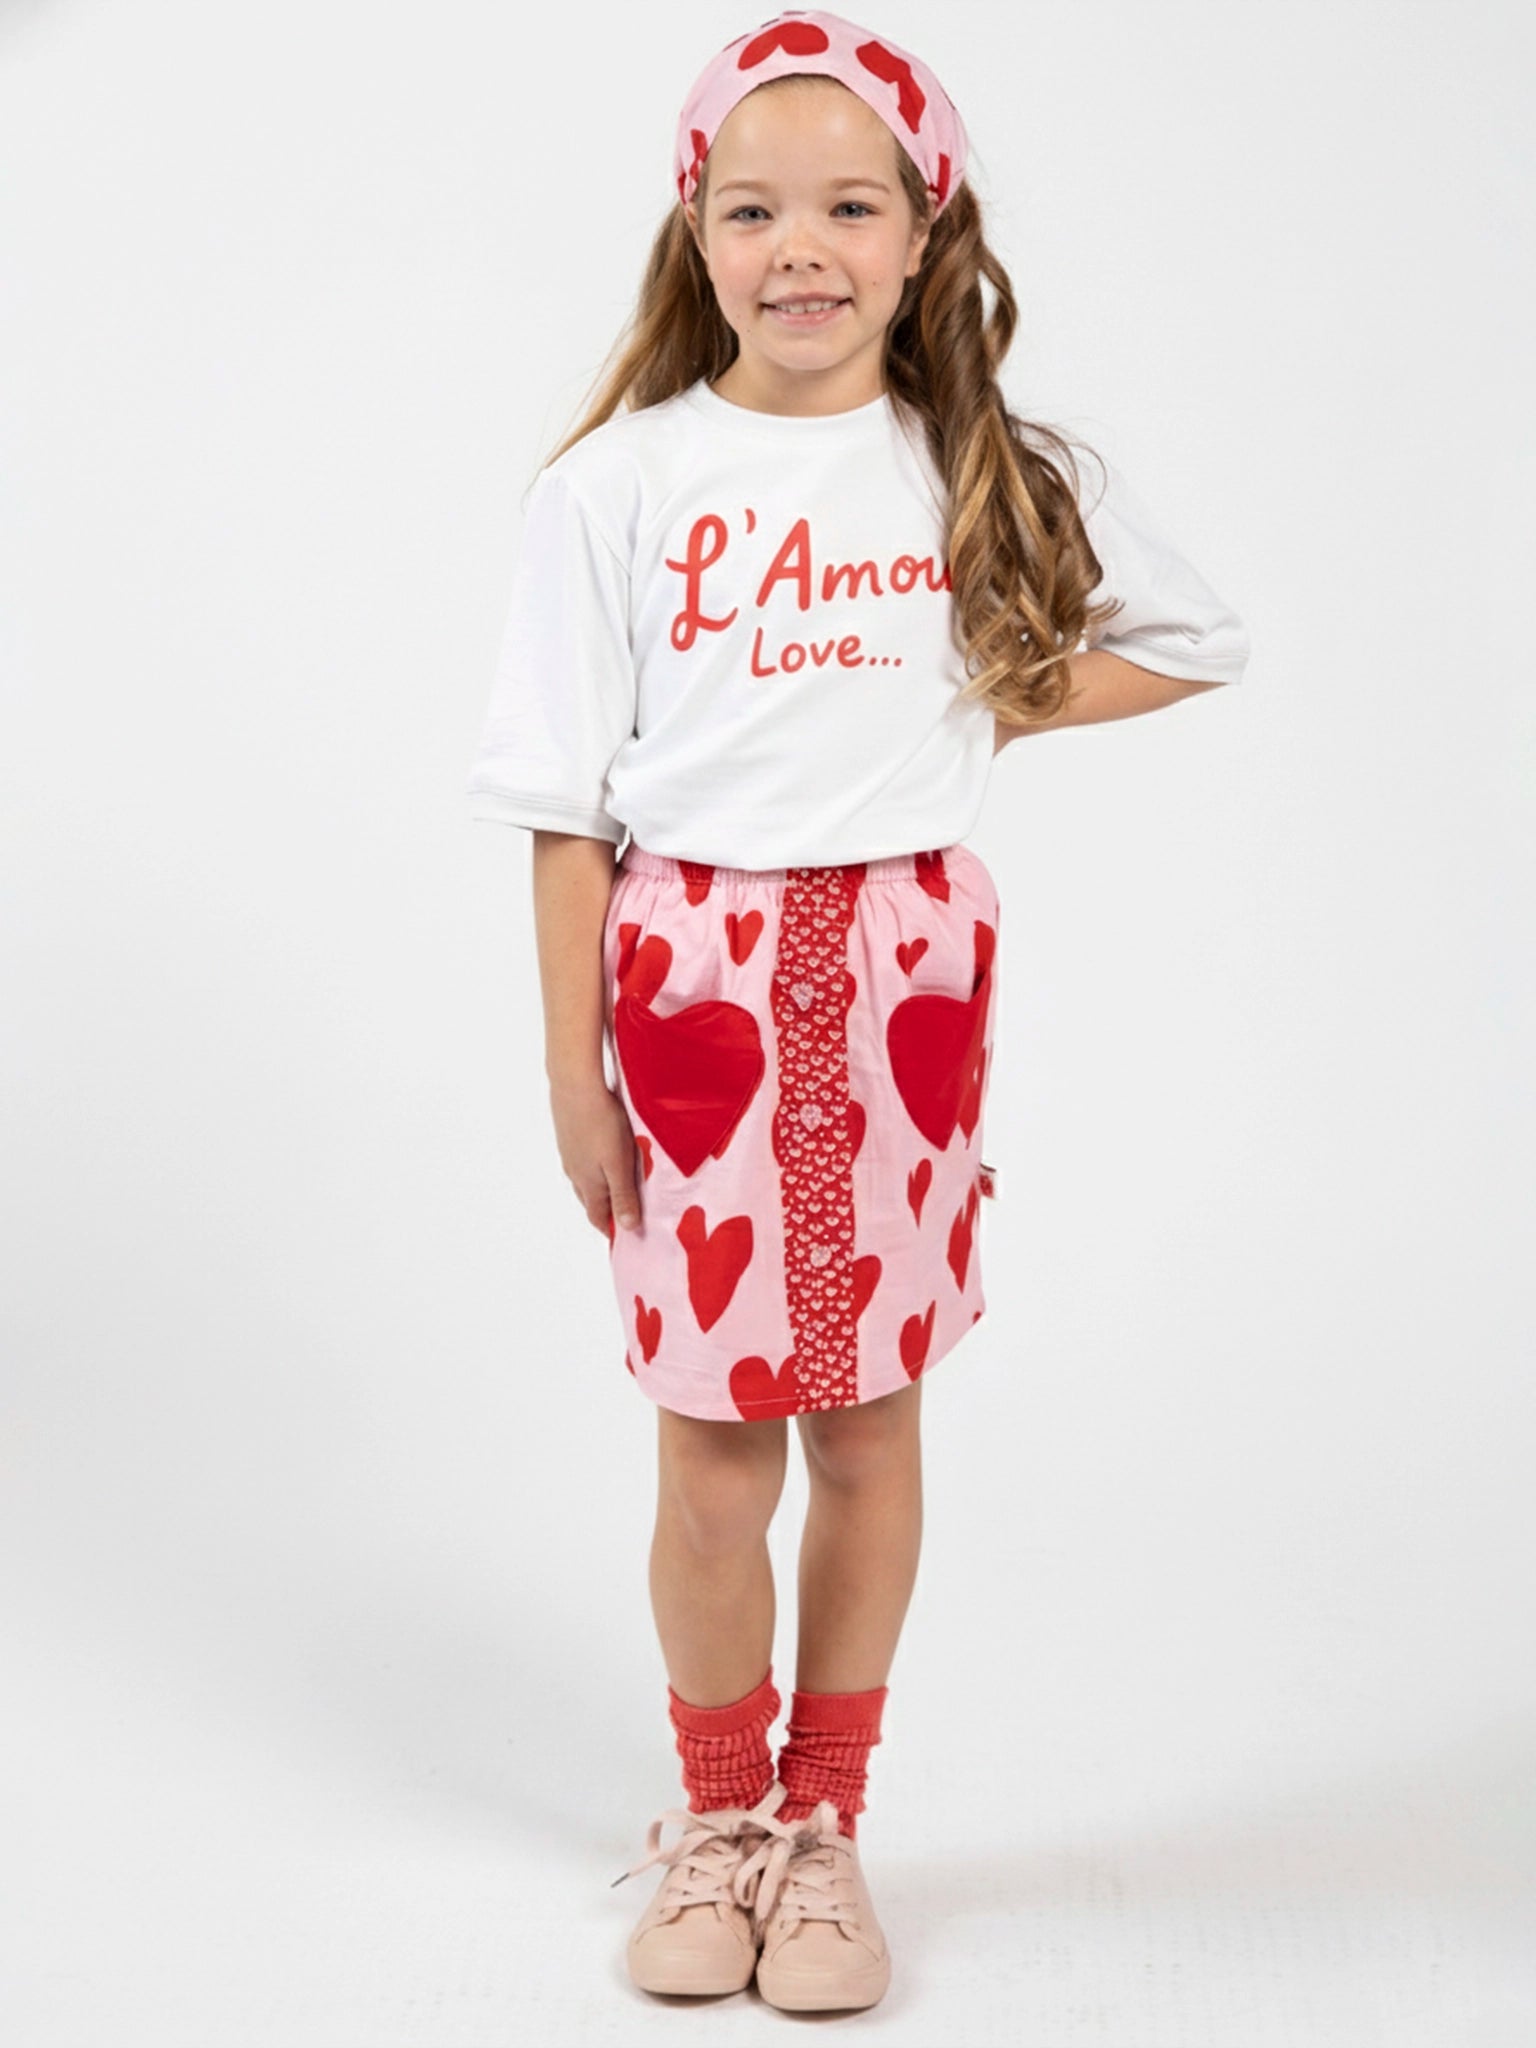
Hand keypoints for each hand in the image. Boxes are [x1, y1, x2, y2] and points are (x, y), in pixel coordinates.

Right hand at [548, 1075, 643, 1234]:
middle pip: (591, 1200)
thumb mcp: (620, 1164)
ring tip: (619, 1185)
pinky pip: (582, 1159)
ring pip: (585, 1179)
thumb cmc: (602, 1124)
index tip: (625, 1237)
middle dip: (607, 1210)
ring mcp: (569, 1154)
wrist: (574, 1084)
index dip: (611, 1229)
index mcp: (589, 1184)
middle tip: (627, 1212)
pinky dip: (595, 1166)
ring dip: (601, 1187)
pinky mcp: (568, 1135)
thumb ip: (624, 1195)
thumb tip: (627, 1228)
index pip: (598, 1217)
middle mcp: (575, 1173)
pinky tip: (603, 1154)